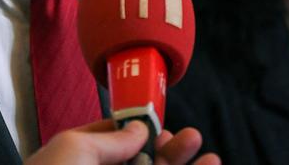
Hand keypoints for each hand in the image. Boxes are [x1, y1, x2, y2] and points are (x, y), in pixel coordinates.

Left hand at [24, 119, 220, 164]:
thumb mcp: (76, 148)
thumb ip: (112, 139)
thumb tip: (139, 127)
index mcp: (79, 158)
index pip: (113, 139)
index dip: (141, 132)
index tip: (162, 127)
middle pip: (141, 163)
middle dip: (169, 150)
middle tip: (192, 139)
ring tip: (212, 160)